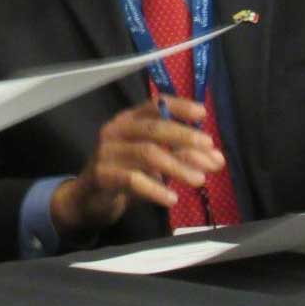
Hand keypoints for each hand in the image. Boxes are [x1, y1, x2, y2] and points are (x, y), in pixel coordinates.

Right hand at [49, 96, 223, 237]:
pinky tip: (172, 199)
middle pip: (154, 128)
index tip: (202, 112)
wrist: (88, 200)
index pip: (154, 105)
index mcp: (129, 120)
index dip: (178, 106)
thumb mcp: (155, 164)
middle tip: (210, 149)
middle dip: (185, 137)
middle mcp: (116, 130)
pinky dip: (155, 188)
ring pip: (147, 153)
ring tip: (199, 179)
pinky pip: (132, 179)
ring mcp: (107, 152)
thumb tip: (216, 159)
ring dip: (176, 165)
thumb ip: (182, 157)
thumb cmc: (125, 175)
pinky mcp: (101, 175)